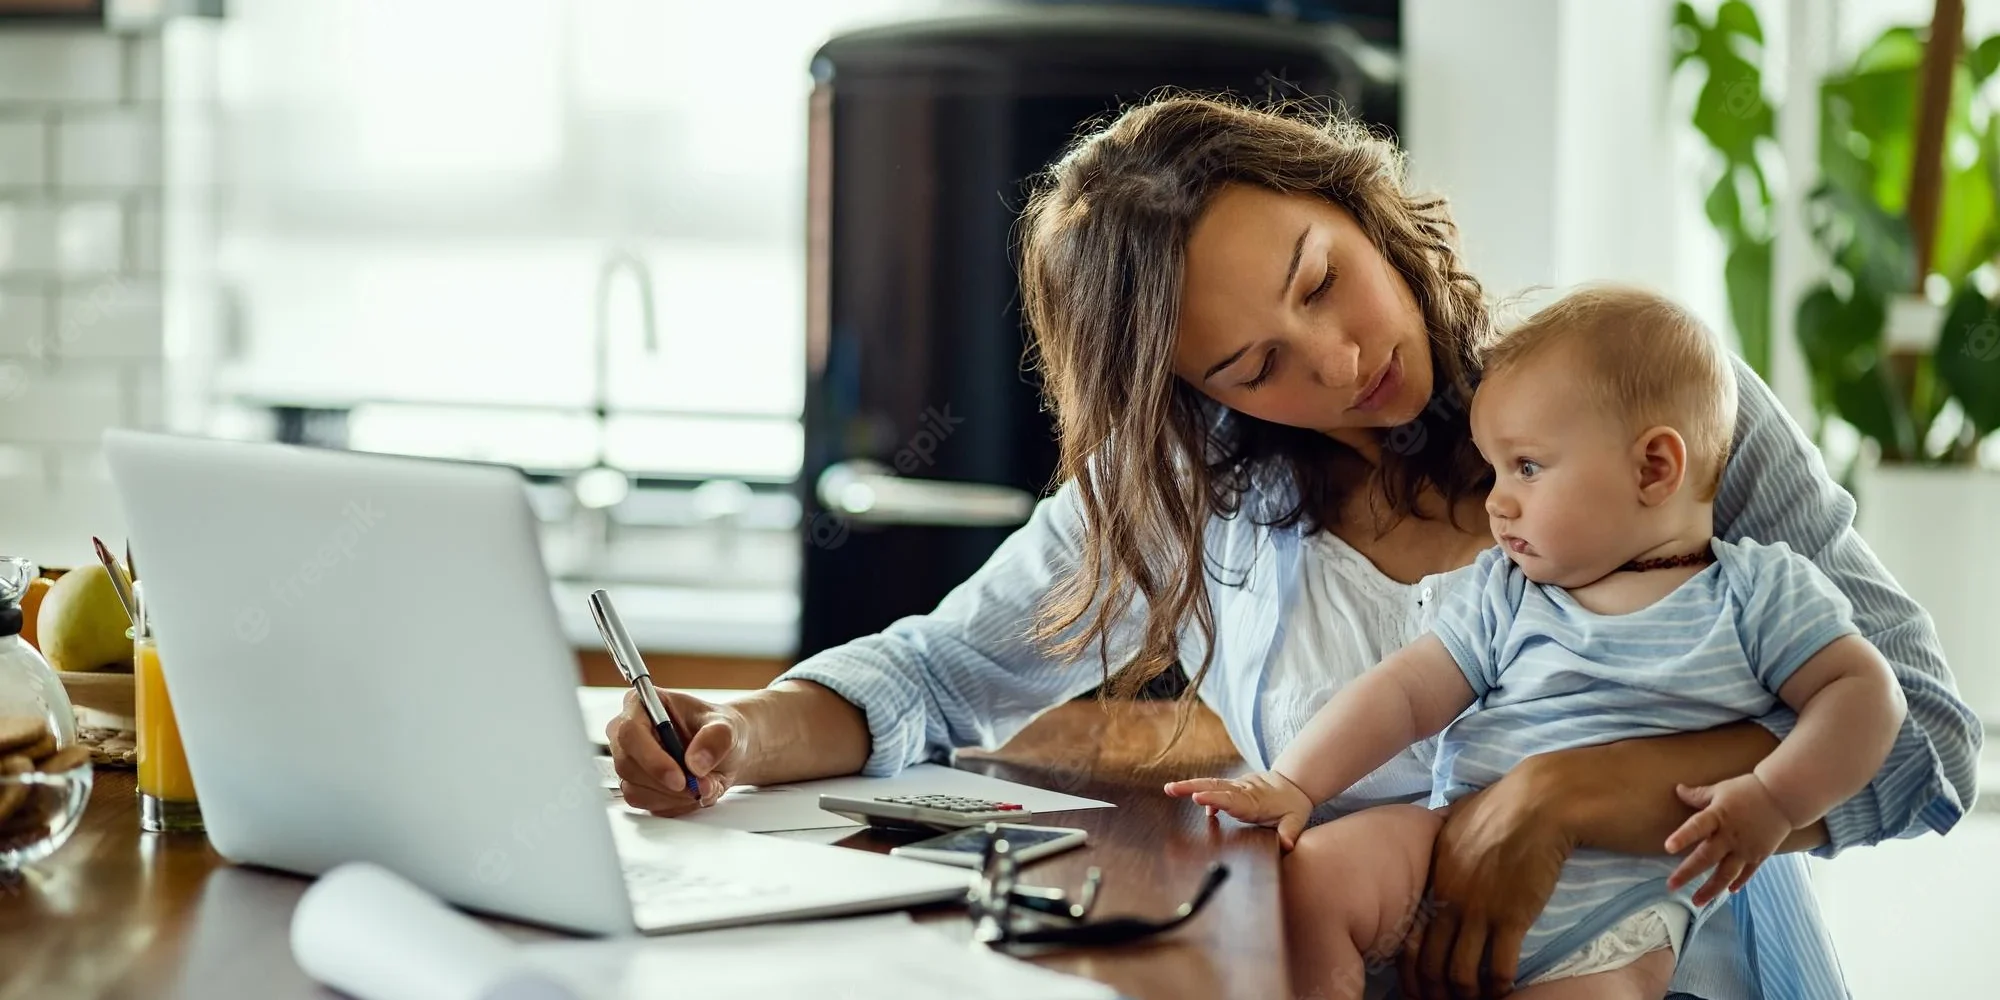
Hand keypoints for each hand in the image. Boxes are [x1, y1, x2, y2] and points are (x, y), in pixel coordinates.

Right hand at [605, 689, 746, 815]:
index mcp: (642, 704)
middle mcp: (628, 732)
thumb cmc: (719, 730)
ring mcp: (628, 760)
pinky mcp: (634, 784)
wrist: (726, 752)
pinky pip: (644, 802)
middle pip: (626, 764)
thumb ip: (715, 739)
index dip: (652, 758)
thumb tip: (695, 763)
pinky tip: (690, 793)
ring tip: (701, 785)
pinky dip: (672, 803)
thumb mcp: (727, 727)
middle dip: (664, 783)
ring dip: (672, 795)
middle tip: (697, 786)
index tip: (679, 778)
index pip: (630, 732)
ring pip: (634, 788)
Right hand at [1163, 770, 1314, 849]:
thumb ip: (1289, 833)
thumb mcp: (1296, 820)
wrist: (1295, 783)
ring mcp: (1236, 787)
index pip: (1231, 800)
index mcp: (1253, 802)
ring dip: (1190, 785)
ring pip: (1211, 785)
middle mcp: (1242, 792)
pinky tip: (1194, 797)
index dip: (1214, 799)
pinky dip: (1203, 792)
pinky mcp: (1233, 787)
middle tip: (1170, 789)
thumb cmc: (1293, 804)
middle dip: (1191, 787)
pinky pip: (1215, 788)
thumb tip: (1286, 845)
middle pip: (1214, 787)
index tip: (1197, 797)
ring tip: (1169, 788)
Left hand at [1402, 774, 1571, 999]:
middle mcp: (1450, 900)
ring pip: (1462, 972)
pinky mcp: (1512, 918)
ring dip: (1467, 993)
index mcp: (1434, 878)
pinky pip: (1499, 966)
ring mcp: (1480, 911)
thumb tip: (1442, 836)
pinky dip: (1499, 985)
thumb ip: (1445, 840)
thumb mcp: (1457, 821)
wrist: (1537, 803)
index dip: (1413, 967)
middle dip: (1436, 990)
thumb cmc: (1501, 805)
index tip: (1420, 983)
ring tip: (1476, 998)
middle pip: (1431, 962)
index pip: (1412, 935)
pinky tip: (1503, 989)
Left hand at [1664, 774, 1792, 905]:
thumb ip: (1698, 795)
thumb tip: (1678, 790)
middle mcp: (1731, 836)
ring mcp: (1746, 849)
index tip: (1668, 847)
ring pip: (1726, 873)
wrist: (1783, 797)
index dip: (1683, 836)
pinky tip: (1728, 892)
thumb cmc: (1748, 790)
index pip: (1697, 826)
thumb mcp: (1721, 789)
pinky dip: (1737, 882)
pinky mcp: (1759, 856)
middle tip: (1671, 886)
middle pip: (1707, 857)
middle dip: (1688, 872)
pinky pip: (1746, 874)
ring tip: (1697, 901)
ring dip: (1711, 889)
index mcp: (1718, 816)